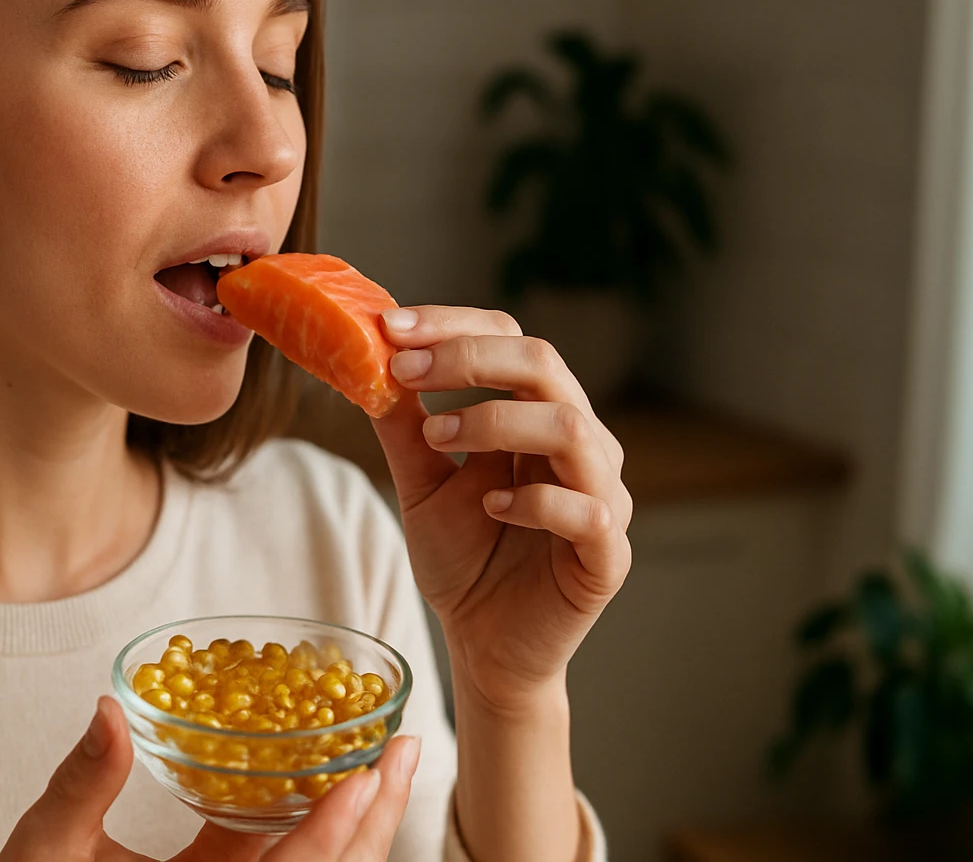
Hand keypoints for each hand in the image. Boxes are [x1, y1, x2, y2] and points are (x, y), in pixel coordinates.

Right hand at [0, 696, 421, 861]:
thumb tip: (110, 710)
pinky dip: (326, 840)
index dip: (332, 833)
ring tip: (389, 764)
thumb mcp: (44, 850)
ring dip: (364, 830)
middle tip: (407, 749)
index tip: (367, 778)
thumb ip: (82, 784)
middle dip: (378, 820)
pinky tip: (337, 793)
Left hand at [370, 306, 632, 713]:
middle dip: (469, 358)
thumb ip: (402, 426)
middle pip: (545, 364)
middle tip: (403, 369)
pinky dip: (535, 501)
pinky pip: (587, 511)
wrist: (484, 645)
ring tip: (437, 436)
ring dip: (495, 420)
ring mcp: (601, 496)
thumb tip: (366, 360)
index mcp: (537, 415)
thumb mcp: (420, 483)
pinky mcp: (607, 555)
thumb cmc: (464, 559)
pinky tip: (490, 509)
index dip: (454, 326)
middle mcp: (580, 444)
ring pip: (571, 427)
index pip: (512, 341)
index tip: (389, 328)